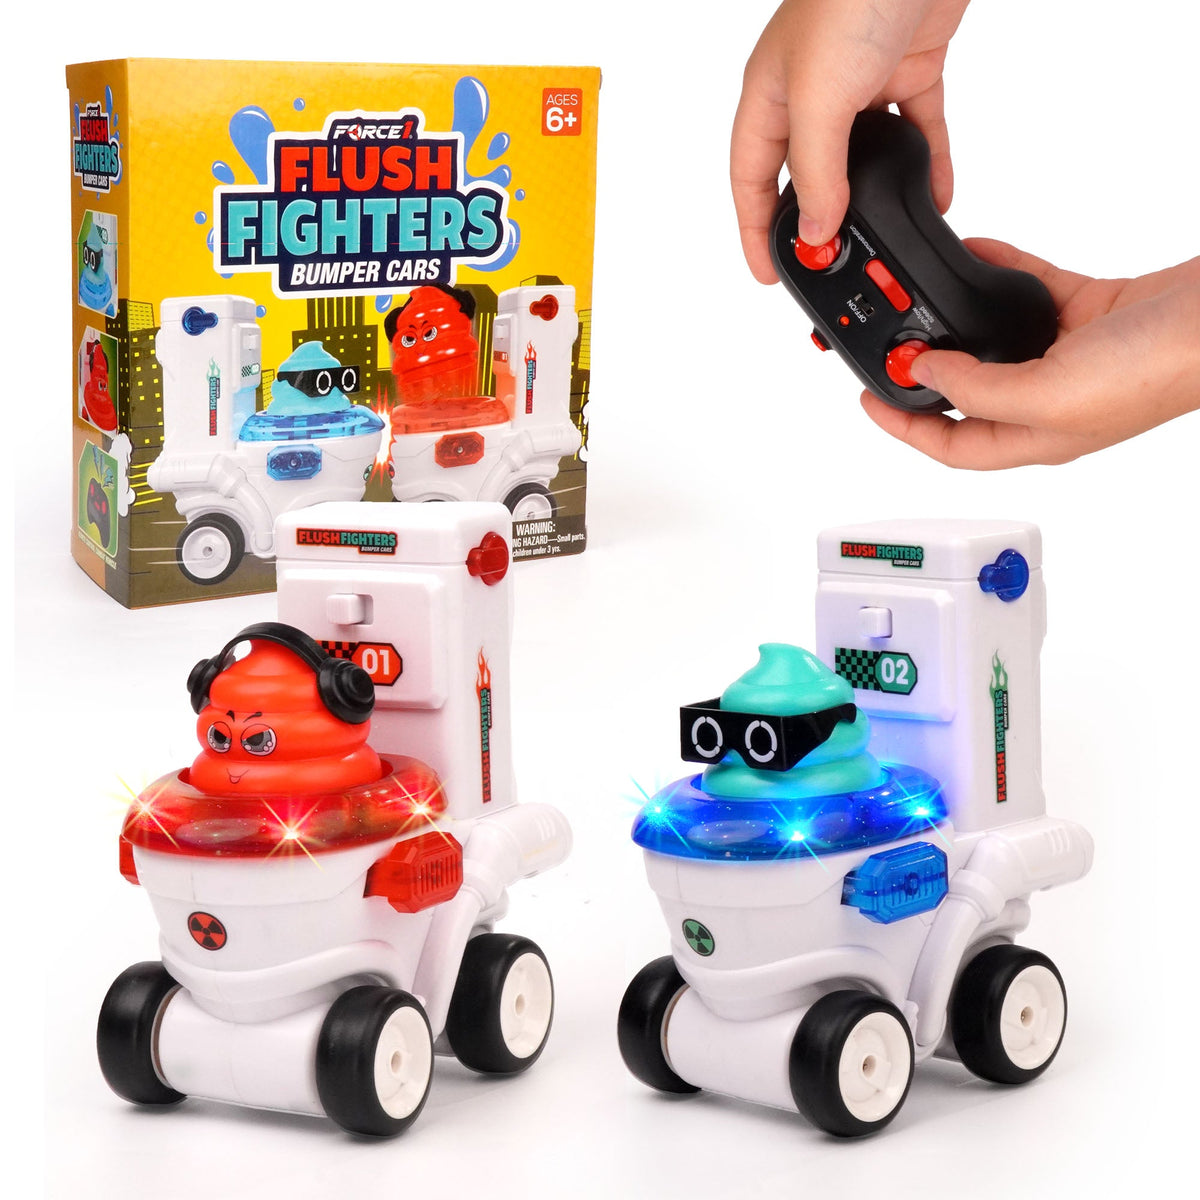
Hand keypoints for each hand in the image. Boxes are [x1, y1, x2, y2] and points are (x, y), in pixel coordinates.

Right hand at [731, 0, 969, 282]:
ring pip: (861, 159)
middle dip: (817, 221)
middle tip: (831, 262)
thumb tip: (818, 229)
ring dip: (873, 198)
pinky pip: (915, 131)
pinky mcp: (907, 69)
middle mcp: (809, 94)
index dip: (755, 230)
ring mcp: (859, 83)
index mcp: (769, 98)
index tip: (769, 272)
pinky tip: (935, 193)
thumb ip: (817, 171)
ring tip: (884, 237)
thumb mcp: (820, 98)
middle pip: (806, 175)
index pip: (751, 181)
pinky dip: (926, 163)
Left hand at [861, 240, 1199, 467]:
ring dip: (959, 322)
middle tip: (889, 344)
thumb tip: (924, 372)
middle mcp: (1048, 402)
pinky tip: (977, 255)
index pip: (951, 445)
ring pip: (995, 341)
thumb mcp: (1047, 394)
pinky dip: (1002, 272)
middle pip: (967, 393)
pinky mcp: (1089, 311)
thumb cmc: (1156, 372)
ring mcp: (1069, 356)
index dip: (903, 428)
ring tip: (923, 302)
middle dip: (925, 371)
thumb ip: (979, 387)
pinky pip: (1030, 291)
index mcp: (1035, 437)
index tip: (869, 399)